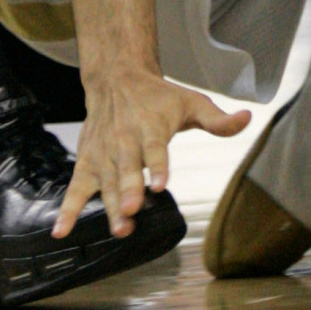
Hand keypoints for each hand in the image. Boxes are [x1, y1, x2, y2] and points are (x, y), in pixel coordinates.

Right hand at [54, 68, 248, 239]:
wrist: (116, 78)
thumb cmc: (157, 96)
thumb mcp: (190, 101)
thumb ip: (217, 118)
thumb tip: (249, 117)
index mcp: (150, 126)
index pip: (155, 148)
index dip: (157, 166)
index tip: (160, 184)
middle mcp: (124, 140)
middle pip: (126, 168)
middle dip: (129, 189)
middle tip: (132, 209)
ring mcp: (103, 154)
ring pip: (106, 182)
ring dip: (109, 205)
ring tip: (118, 228)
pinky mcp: (88, 164)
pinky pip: (75, 188)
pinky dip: (67, 209)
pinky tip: (61, 231)